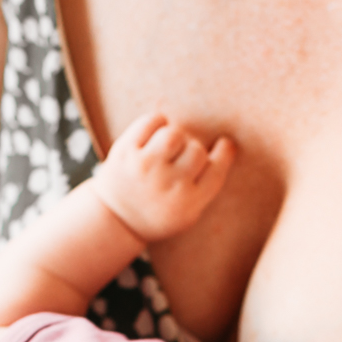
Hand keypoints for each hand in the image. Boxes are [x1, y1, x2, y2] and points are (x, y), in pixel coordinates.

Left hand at [92, 111, 234, 242]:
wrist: (115, 219)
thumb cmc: (158, 212)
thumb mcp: (187, 213)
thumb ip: (206, 185)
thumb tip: (225, 144)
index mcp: (188, 205)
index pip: (217, 170)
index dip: (224, 153)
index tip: (224, 144)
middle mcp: (167, 186)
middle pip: (197, 150)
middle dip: (192, 151)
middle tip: (180, 160)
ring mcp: (144, 168)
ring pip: (175, 134)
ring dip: (175, 137)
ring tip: (167, 148)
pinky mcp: (125, 152)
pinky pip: (151, 122)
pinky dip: (156, 123)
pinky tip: (153, 136)